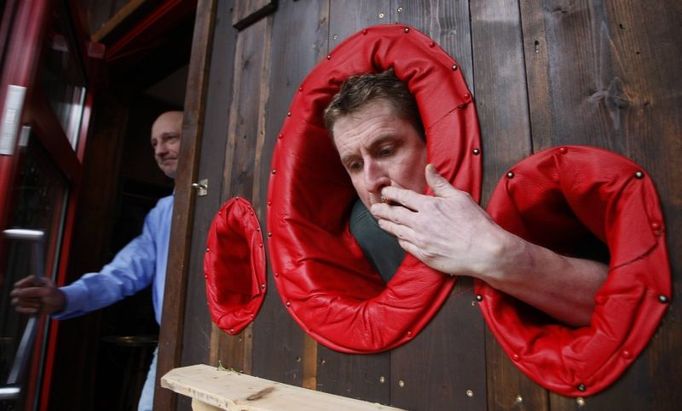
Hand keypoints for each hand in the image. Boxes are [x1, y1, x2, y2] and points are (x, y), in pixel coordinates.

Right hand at [10, 275, 65, 314]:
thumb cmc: (55, 294)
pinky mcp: (24, 306)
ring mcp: (24, 298)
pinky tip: (36, 310)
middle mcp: (26, 289)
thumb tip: (20, 292)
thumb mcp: (48, 291)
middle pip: (15, 292)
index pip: (21, 282)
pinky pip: (19, 309)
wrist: (59, 304)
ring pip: (16, 301)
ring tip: (39, 304)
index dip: (23, 285)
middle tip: (36, 298)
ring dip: (28, 303)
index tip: (29, 289)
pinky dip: (27, 310)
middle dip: (25, 296)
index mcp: (33, 281)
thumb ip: (35, 290)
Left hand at [370, 164, 507, 276]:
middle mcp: (421, 223)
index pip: (403, 197)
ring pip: (397, 231)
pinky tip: (398, 237)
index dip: (390, 194)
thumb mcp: (459, 197)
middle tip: (374, 208)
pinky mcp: (424, 255)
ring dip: (387, 225)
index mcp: (429, 206)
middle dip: (382, 210)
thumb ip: (440, 183)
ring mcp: (421, 241)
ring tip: (380, 222)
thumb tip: (429, 168)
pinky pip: (406, 246)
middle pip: (394, 215)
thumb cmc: (476, 223)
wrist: (485, 251)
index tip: (384, 192)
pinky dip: (400, 239)